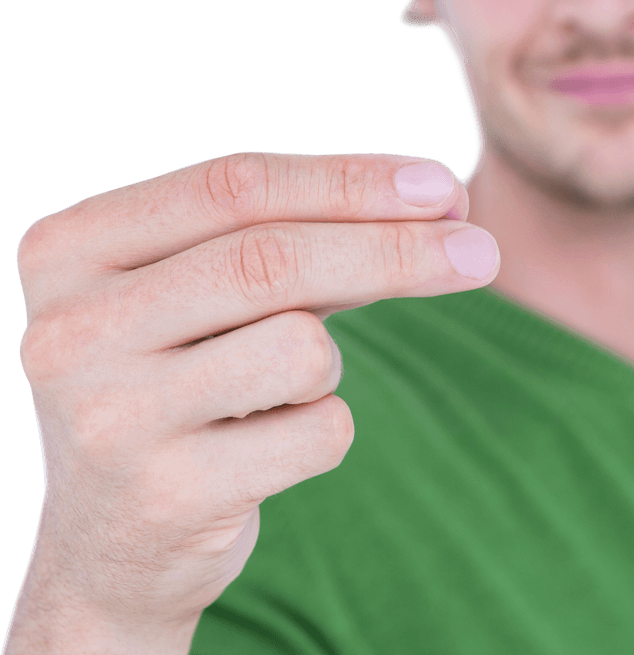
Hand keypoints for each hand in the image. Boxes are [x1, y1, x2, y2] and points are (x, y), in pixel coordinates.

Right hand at [6, 152, 497, 653]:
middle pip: (270, 259)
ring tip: (280, 390)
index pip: (234, 184)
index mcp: (71, 248)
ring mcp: (107, 417)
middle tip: (483, 252)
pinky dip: (324, 428)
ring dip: (329, 362)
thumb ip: (310, 237)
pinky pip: (317, 432)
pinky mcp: (164, 497)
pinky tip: (265, 450)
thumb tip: (446, 202)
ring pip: (301, 345)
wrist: (115, 538)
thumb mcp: (215, 292)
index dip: (350, 179)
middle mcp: (68, 328)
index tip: (443, 186)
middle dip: (395, 248)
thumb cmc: (184, 375)